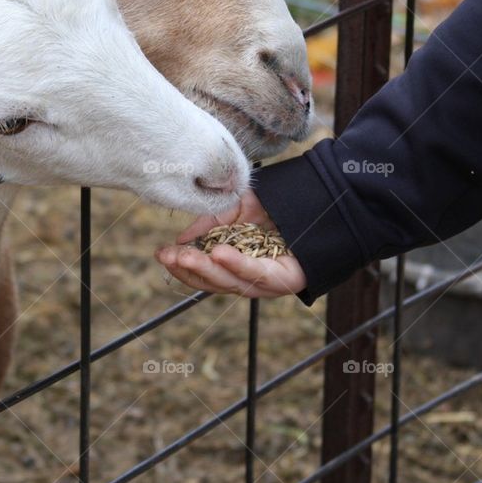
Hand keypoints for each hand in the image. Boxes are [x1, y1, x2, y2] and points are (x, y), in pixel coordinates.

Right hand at [155, 190, 307, 297]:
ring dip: (205, 269)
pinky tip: (218, 253)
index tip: (161, 254)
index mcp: (234, 263)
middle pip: (212, 281)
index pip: (203, 270)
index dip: (181, 264)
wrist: (320, 200)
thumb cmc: (276, 204)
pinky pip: (254, 273)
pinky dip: (235, 264)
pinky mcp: (282, 280)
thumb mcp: (235, 207)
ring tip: (185, 256)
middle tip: (168, 257)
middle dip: (187, 269)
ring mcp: (263, 281)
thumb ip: (209, 223)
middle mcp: (247, 276)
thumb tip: (181, 239)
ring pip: (229, 282)